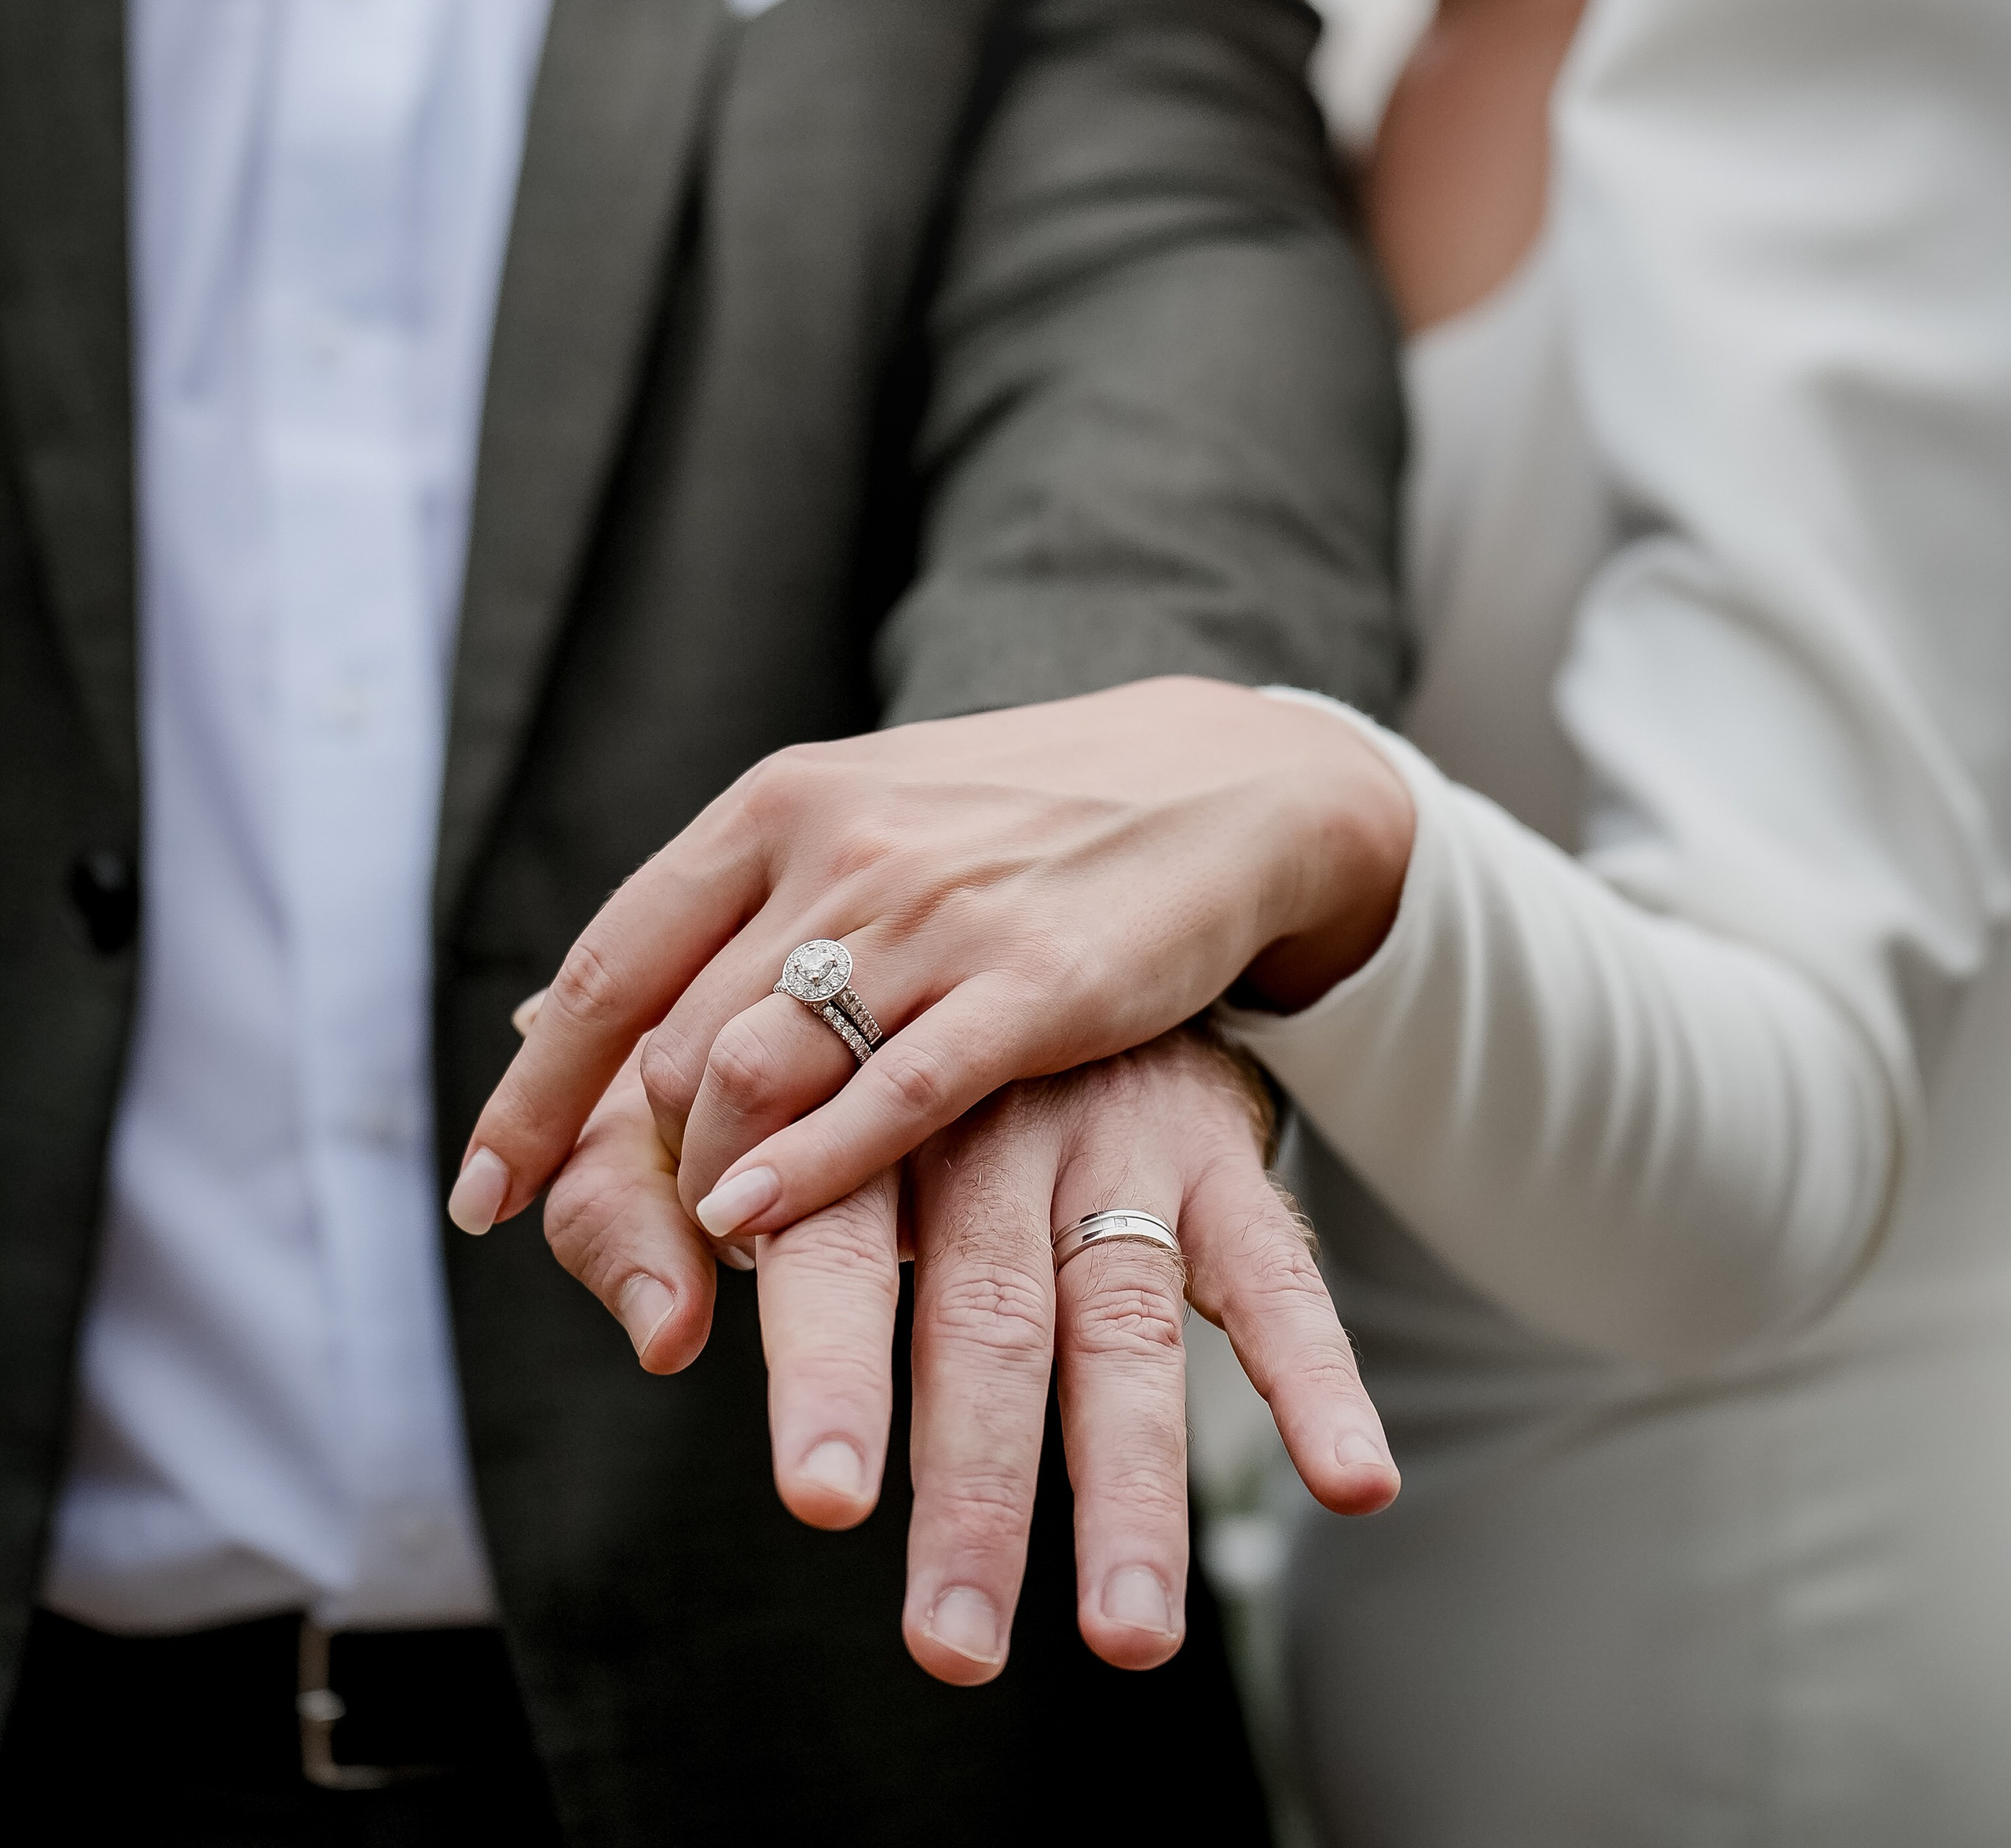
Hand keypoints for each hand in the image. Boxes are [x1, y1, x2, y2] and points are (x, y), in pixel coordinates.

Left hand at [450, 676, 1411, 1245]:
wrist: (1216, 782)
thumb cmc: (1018, 821)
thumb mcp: (857, 822)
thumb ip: (728, 913)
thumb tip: (556, 1011)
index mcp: (781, 805)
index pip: (615, 961)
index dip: (537, 1091)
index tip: (485, 1196)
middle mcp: (838, 850)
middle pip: (677, 1043)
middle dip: (633, 1173)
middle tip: (631, 1260)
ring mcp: (934, 915)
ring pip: (760, 1070)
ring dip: (707, 1184)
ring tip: (699, 1259)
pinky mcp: (1031, 983)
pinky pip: (891, 1096)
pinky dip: (808, 1171)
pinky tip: (753, 1227)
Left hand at [540, 1019, 1397, 1679]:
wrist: (1079, 841)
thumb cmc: (863, 1002)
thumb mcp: (742, 1061)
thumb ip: (657, 1195)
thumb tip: (657, 1330)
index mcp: (848, 1082)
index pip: (833, 1234)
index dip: (820, 1359)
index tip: (821, 1501)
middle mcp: (985, 1109)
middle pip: (976, 1306)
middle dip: (968, 1480)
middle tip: (954, 1649)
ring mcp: (1109, 1126)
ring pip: (1114, 1317)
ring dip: (1123, 1488)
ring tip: (1128, 1641)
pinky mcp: (1211, 1140)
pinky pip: (1268, 1266)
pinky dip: (1312, 1377)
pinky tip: (1354, 1482)